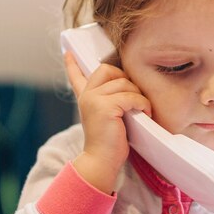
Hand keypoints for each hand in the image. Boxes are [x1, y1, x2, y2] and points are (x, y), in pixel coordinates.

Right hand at [64, 51, 150, 193]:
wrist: (101, 161)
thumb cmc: (110, 143)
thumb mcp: (108, 117)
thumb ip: (110, 101)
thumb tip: (126, 86)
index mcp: (85, 98)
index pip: (76, 76)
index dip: (72, 64)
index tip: (68, 52)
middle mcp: (87, 96)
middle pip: (107, 69)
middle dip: (125, 78)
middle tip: (134, 95)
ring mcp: (94, 100)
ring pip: (123, 83)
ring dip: (138, 95)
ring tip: (143, 109)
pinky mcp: (105, 107)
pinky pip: (131, 96)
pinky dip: (143, 104)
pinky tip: (146, 113)